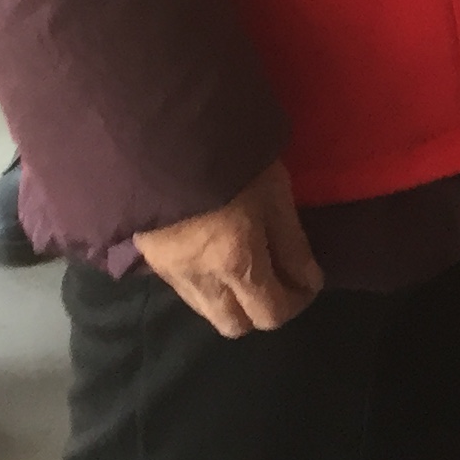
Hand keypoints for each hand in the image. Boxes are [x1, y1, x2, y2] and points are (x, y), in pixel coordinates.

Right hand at [134, 161, 323, 340]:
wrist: (159, 133)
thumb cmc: (229, 156)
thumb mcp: (273, 192)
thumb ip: (291, 242)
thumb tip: (308, 280)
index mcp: (236, 264)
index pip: (271, 314)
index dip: (297, 302)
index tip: (308, 280)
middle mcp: (202, 280)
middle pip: (234, 326)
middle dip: (260, 311)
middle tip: (277, 279)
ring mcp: (170, 272)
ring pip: (207, 312)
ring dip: (231, 302)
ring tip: (245, 268)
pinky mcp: (150, 258)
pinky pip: (185, 291)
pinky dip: (206, 286)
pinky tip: (213, 257)